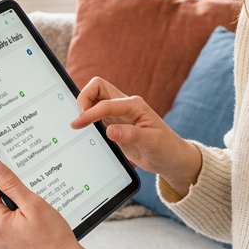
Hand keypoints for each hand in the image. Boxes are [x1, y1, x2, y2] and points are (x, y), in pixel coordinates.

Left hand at [0, 161, 105, 248]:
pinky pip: (9, 236)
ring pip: (3, 221)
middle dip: (10, 198)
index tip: (2, 165)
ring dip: (16, 214)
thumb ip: (11, 185)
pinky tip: (36, 232)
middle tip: (31, 197)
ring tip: (37, 218)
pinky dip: (19, 229)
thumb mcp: (34, 204)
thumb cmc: (54, 238)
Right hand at [70, 77, 201, 196]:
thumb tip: (109, 130)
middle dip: (84, 98)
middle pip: (98, 88)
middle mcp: (125, 106)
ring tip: (76, 125)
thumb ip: (131, 135)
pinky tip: (83, 132)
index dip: (90, 112)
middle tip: (78, 119)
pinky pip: (96, 116)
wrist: (171, 159)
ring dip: (84, 108)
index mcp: (134, 105)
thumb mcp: (152, 142)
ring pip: (94, 100)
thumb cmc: (166, 148)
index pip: (106, 103)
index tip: (78, 124)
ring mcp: (118, 115)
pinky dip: (87, 120)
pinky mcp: (114, 125)